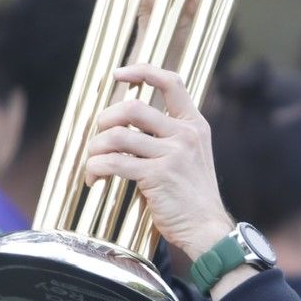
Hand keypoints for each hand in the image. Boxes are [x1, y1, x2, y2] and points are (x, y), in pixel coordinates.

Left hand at [85, 63, 232, 262]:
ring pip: (117, 136)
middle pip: (132, 108)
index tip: (119, 74)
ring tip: (93, 163)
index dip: (142, 71)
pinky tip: (94, 179)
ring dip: (95, 149)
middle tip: (98, 137)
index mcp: (194, 125)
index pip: (171, 82)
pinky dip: (95, 168)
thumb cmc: (192, 197)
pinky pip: (113, 162)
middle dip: (105, 120)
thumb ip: (168, 137)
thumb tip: (126, 126)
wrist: (207, 229)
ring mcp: (173, 154)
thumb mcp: (191, 156)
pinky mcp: (157, 175)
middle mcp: (185, 134)